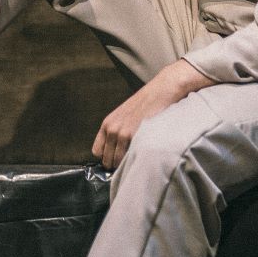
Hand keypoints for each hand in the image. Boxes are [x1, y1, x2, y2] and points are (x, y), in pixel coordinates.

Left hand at [93, 59, 213, 169]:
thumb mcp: (124, 115)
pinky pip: (130, 158)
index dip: (106, 157)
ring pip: (117, 162)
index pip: (97, 152)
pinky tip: (142, 156)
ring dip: (126, 165)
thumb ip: (118, 130)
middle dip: (116, 164)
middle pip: (106, 160)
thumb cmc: (146, 104)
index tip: (116, 160)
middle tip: (128, 164)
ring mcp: (122, 133)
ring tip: (136, 161)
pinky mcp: (134, 136)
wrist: (160, 92)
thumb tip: (116, 150)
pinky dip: (135, 160)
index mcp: (107, 124)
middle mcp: (112, 129)